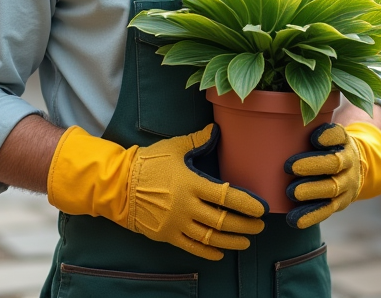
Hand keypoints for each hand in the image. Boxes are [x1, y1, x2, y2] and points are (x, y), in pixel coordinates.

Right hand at [47, 123, 266, 259]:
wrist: (118, 186)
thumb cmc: (148, 163)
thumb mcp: (173, 147)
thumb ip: (197, 140)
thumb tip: (216, 129)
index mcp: (191, 183)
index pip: (226, 196)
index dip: (247, 204)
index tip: (262, 208)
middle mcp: (186, 206)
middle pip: (223, 221)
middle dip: (245, 225)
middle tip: (259, 226)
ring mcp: (177, 223)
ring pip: (211, 237)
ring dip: (232, 240)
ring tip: (246, 240)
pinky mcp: (168, 235)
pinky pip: (193, 248)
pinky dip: (210, 252)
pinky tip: (221, 252)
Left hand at [284, 121, 380, 228]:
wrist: (353, 170)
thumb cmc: (327, 149)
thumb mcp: (325, 136)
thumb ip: (307, 130)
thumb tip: (274, 124)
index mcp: (343, 142)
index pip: (338, 135)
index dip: (328, 136)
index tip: (314, 137)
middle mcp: (348, 162)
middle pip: (334, 163)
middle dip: (313, 165)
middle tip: (289, 167)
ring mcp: (346, 184)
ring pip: (332, 188)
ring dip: (311, 191)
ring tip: (291, 192)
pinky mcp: (341, 203)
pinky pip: (327, 210)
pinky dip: (311, 215)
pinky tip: (294, 219)